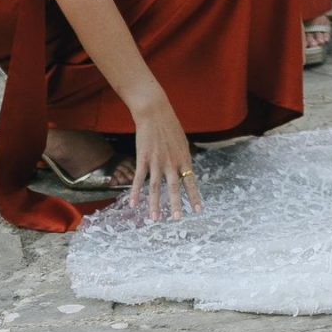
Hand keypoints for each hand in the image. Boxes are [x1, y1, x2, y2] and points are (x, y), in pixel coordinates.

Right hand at [128, 95, 201, 221]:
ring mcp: (157, 161)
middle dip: (176, 204)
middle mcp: (171, 162)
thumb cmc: (169, 126)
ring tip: (155, 218)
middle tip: (178, 219)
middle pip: (174, 187)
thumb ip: (183, 158)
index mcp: (183, 158)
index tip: (198, 210)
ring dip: (155, 204)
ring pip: (155, 187)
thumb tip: (186, 171)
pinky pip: (140, 179)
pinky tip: (133, 204)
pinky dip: (136, 192)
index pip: (190, 181)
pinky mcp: (143, 158)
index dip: (194, 196)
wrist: (154, 112)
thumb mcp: (182, 142)